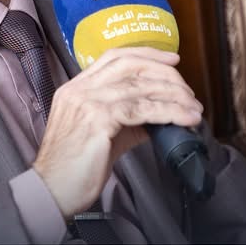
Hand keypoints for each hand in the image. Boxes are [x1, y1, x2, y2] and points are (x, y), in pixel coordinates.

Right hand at [32, 47, 202, 218]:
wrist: (52, 190)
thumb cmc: (74, 168)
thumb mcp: (102, 135)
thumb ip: (126, 120)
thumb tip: (158, 115)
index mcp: (76, 88)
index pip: (114, 57)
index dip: (146, 54)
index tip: (171, 60)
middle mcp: (79, 89)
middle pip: (129, 65)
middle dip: (164, 72)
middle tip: (187, 90)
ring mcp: (87, 101)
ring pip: (139, 86)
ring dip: (172, 95)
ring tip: (193, 108)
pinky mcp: (98, 119)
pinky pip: (141, 109)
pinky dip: (167, 111)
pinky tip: (183, 119)